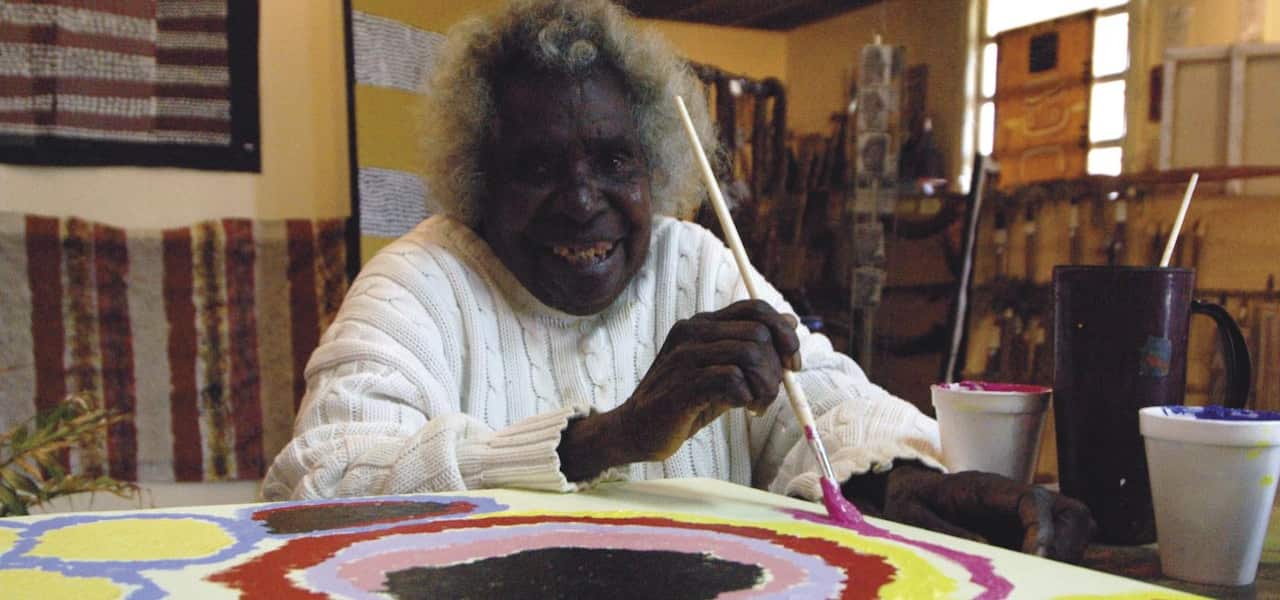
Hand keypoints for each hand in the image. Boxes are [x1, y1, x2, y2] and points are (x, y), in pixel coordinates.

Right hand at [617, 299, 799, 462]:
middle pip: (759, 333)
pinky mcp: (683, 384)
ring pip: (750, 354)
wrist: (637, 430)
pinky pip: (733, 380)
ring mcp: (685, 356)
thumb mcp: (722, 370)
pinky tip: (741, 408)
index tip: (792, 363)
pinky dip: (747, 397)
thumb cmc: (684, 402)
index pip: (756, 309)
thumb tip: (791, 321)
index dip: (784, 333)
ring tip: (757, 405)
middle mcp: (692, 332)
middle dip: (777, 367)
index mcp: (702, 324)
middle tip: (769, 394)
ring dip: (765, 386)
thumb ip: (751, 347)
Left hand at [847, 462, 1093, 562]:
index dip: (1042, 529)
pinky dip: (1055, 566)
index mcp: (988, 488)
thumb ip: (943, 530)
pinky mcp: (1025, 537)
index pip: (1034, 499)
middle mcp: (1015, 500)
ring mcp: (1024, 518)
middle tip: (1042, 574)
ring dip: (1066, 557)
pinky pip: (1057, 548)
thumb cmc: (910, 502)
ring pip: (1073, 530)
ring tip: (1039, 581)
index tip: (1036, 559)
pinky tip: (1033, 582)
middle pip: (1071, 512)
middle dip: (1067, 545)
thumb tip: (985, 545)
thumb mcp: (911, 515)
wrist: (910, 496)